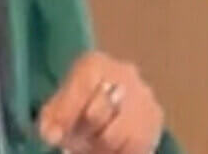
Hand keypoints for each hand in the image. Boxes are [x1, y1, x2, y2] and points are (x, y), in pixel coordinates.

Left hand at [36, 50, 164, 153]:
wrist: (118, 94)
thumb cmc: (83, 96)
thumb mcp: (63, 97)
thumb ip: (53, 115)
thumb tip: (51, 135)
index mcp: (95, 63)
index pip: (82, 86)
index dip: (66, 114)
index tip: (53, 136)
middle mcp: (124, 74)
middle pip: (97, 114)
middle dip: (81, 135)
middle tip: (72, 144)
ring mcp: (143, 97)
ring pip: (117, 136)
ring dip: (98, 148)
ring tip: (88, 148)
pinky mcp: (156, 119)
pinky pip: (135, 147)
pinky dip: (116, 153)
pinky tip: (105, 150)